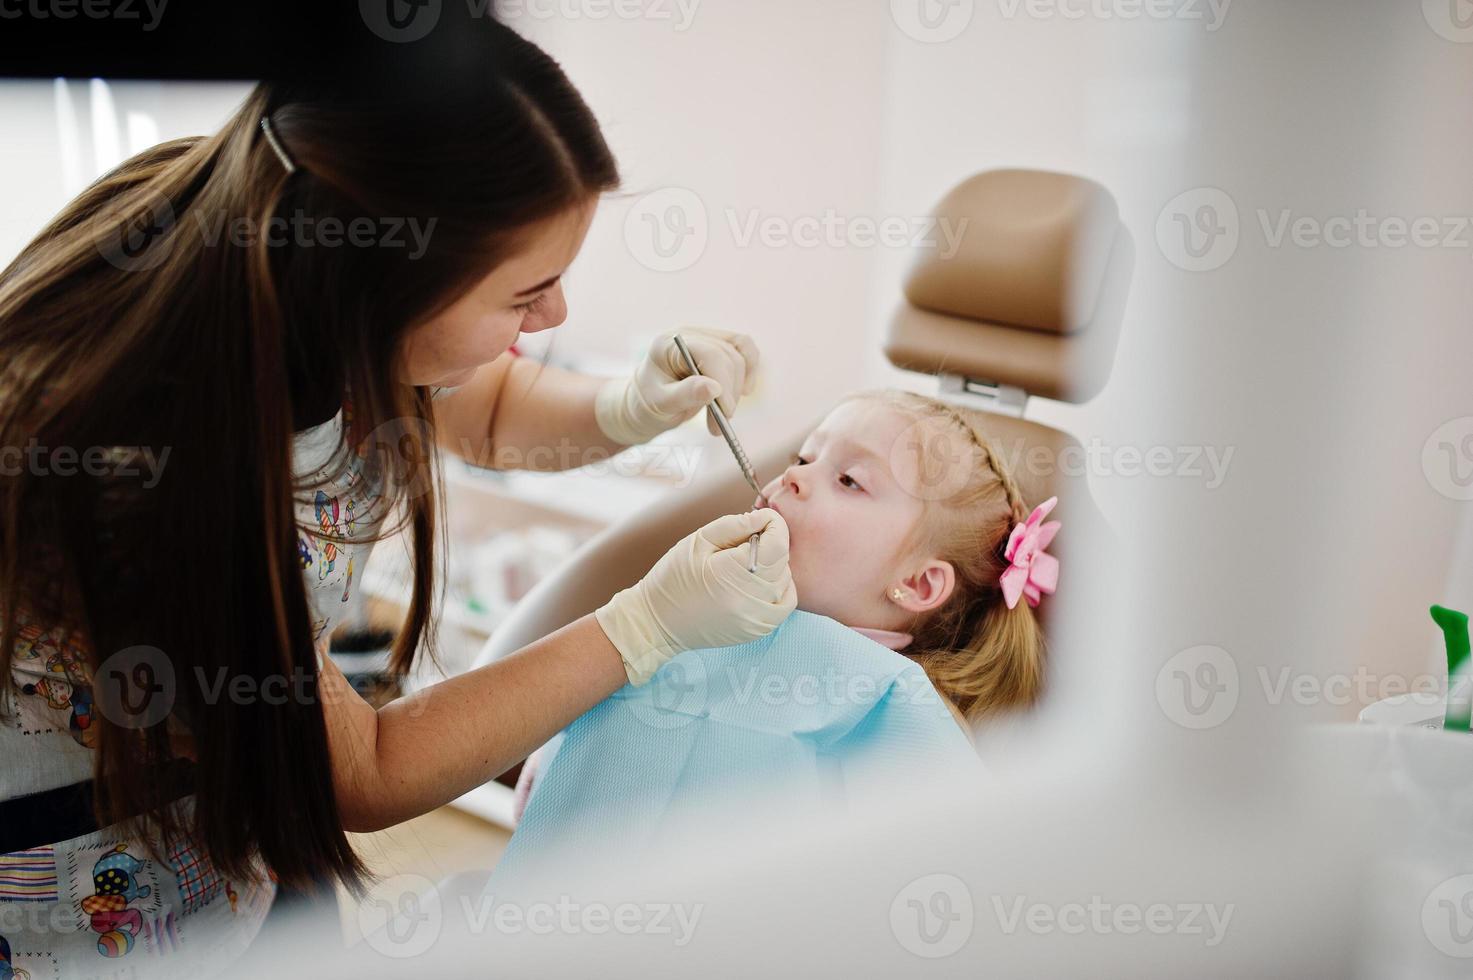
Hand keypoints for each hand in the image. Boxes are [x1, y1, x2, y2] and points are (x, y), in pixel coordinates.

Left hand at [593, 327, 759, 444]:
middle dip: (729, 393)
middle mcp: (689, 335)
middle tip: (719, 425)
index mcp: (669, 344)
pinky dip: (750, 371)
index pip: (708, 353)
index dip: (723, 381)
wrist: (646, 406)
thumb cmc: (649, 405)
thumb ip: (685, 395)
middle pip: (727, 356)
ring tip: (723, 416)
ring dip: (737, 389)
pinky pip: (745, 350)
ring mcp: (706, 338)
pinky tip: (744, 391)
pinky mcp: (719, 348)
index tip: (726, 412)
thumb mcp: (661, 404)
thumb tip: (714, 388)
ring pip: (740, 355)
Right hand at [594, 508, 795, 684]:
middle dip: (771, 543)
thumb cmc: (673, 578)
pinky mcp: (759, 631)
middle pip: (782, 560)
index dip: (774, 525)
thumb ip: (735, 525)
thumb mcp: (698, 541)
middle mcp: (750, 600)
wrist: (658, 622)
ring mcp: (757, 619)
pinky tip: (758, 582)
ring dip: (773, 566)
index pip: (777, 543)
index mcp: (732, 574)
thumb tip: (765, 517)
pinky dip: (779, 587)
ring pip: (786, 580)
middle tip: (743, 543)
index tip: (761, 520)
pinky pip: (785, 602)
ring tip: (745, 565)